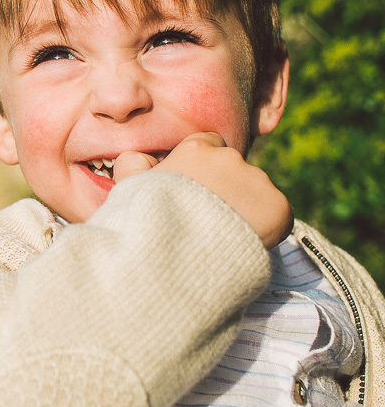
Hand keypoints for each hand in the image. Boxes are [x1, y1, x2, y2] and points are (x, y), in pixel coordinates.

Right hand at [114, 132, 292, 249]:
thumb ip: (132, 163)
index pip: (207, 145)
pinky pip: (276, 214)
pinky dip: (265, 227)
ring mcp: (258, 181)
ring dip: (244, 206)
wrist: (176, 261)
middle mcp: (231, 158)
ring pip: (255, 191)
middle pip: (233, 168)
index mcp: (196, 148)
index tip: (193, 190)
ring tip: (222, 235)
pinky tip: (242, 242)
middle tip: (206, 218)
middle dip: (224, 187)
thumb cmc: (146, 224)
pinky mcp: (280, 208)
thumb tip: (140, 157)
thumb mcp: (127, 187)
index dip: (200, 168)